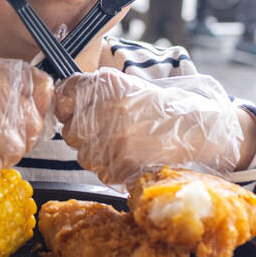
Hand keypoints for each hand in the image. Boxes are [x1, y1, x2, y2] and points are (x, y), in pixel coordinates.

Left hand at [54, 70, 244, 187]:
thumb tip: (60, 103)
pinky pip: (101, 172)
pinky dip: (112, 168)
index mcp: (108, 84)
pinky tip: (131, 156)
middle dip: (83, 134)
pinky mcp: (123, 165)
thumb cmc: (159, 107)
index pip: (64, 95)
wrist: (195, 127)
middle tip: (106, 131)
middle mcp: (109, 108)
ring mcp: (115, 138)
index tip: (75, 111)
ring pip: (82, 155)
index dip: (67, 106)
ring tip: (123, 143)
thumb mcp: (127, 86)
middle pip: (69, 131)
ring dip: (97, 154)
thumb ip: (93, 92)